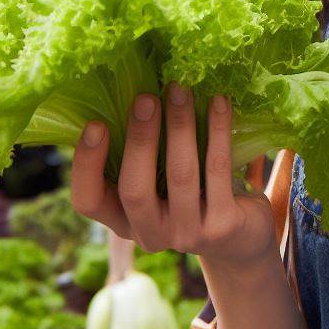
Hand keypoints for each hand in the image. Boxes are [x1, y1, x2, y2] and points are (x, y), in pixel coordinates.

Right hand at [71, 83, 277, 270]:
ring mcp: (187, 234)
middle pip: (134, 188)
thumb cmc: (193, 195)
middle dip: (139, 138)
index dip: (86, 165)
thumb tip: (132, 90)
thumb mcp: (161, 183)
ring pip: (180, 175)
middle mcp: (150, 233)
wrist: (242, 239)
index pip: (88, 201)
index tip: (95, 124)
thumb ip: (144, 154)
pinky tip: (219, 102)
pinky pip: (218, 169)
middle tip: (146, 97)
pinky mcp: (222, 225)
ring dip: (180, 126)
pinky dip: (218, 130)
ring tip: (181, 89)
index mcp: (124, 220)